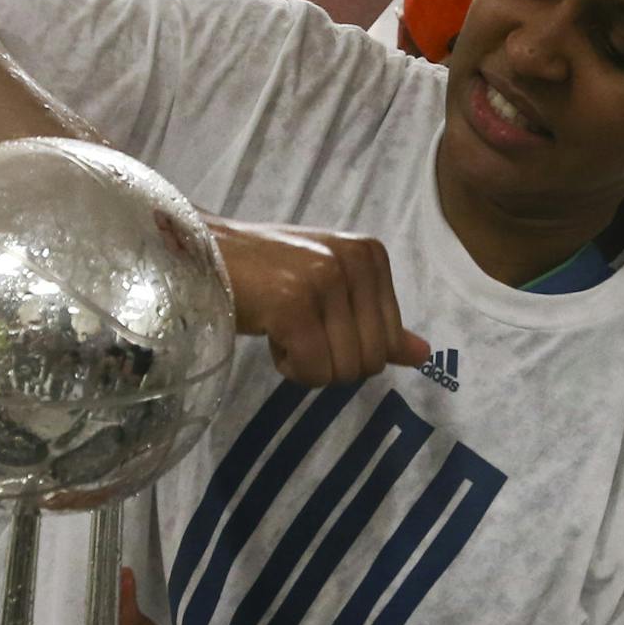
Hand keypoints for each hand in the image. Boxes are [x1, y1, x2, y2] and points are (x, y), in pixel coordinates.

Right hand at [209, 218, 427, 385]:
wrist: (199, 254)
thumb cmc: (263, 275)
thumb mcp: (330, 291)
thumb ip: (376, 322)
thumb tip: (424, 355)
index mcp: (372, 255)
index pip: (388, 342)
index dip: (346, 349)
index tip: (311, 320)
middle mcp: (356, 261)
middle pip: (369, 362)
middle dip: (327, 362)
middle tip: (294, 330)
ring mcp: (325, 279)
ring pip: (341, 371)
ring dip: (305, 366)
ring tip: (279, 327)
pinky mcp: (293, 302)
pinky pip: (311, 369)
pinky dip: (288, 367)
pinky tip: (268, 333)